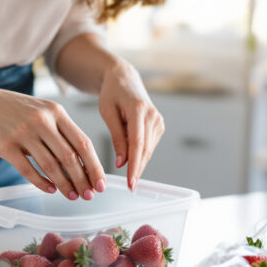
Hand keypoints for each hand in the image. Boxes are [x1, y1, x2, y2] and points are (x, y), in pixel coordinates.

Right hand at [0, 87, 105, 199]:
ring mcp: (24, 133)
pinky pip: (28, 170)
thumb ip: (62, 133)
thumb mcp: (44, 112)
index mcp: (56, 112)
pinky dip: (42, 182)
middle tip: (88, 195)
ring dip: (64, 185)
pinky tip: (50, 189)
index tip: (100, 183)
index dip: (94, 166)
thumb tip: (83, 164)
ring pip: (51, 166)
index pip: (83, 143)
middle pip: (70, 157)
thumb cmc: (17, 111)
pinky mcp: (7, 146)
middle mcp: (42, 121)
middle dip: (82, 180)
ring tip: (72, 195)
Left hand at [98, 60, 163, 190]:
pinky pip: (148, 145)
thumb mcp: (107, 113)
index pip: (137, 144)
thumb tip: (122, 162)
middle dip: (137, 169)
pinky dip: (139, 153)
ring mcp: (158, 120)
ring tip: (127, 172)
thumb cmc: (112, 94)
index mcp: (139, 109)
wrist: (124, 79)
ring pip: (148, 149)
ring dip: (138, 162)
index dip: (134, 165)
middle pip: (145, 149)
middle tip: (130, 187)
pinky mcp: (159, 125)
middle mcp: (153, 115)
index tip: (131, 182)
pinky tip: (130, 157)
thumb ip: (116, 137)